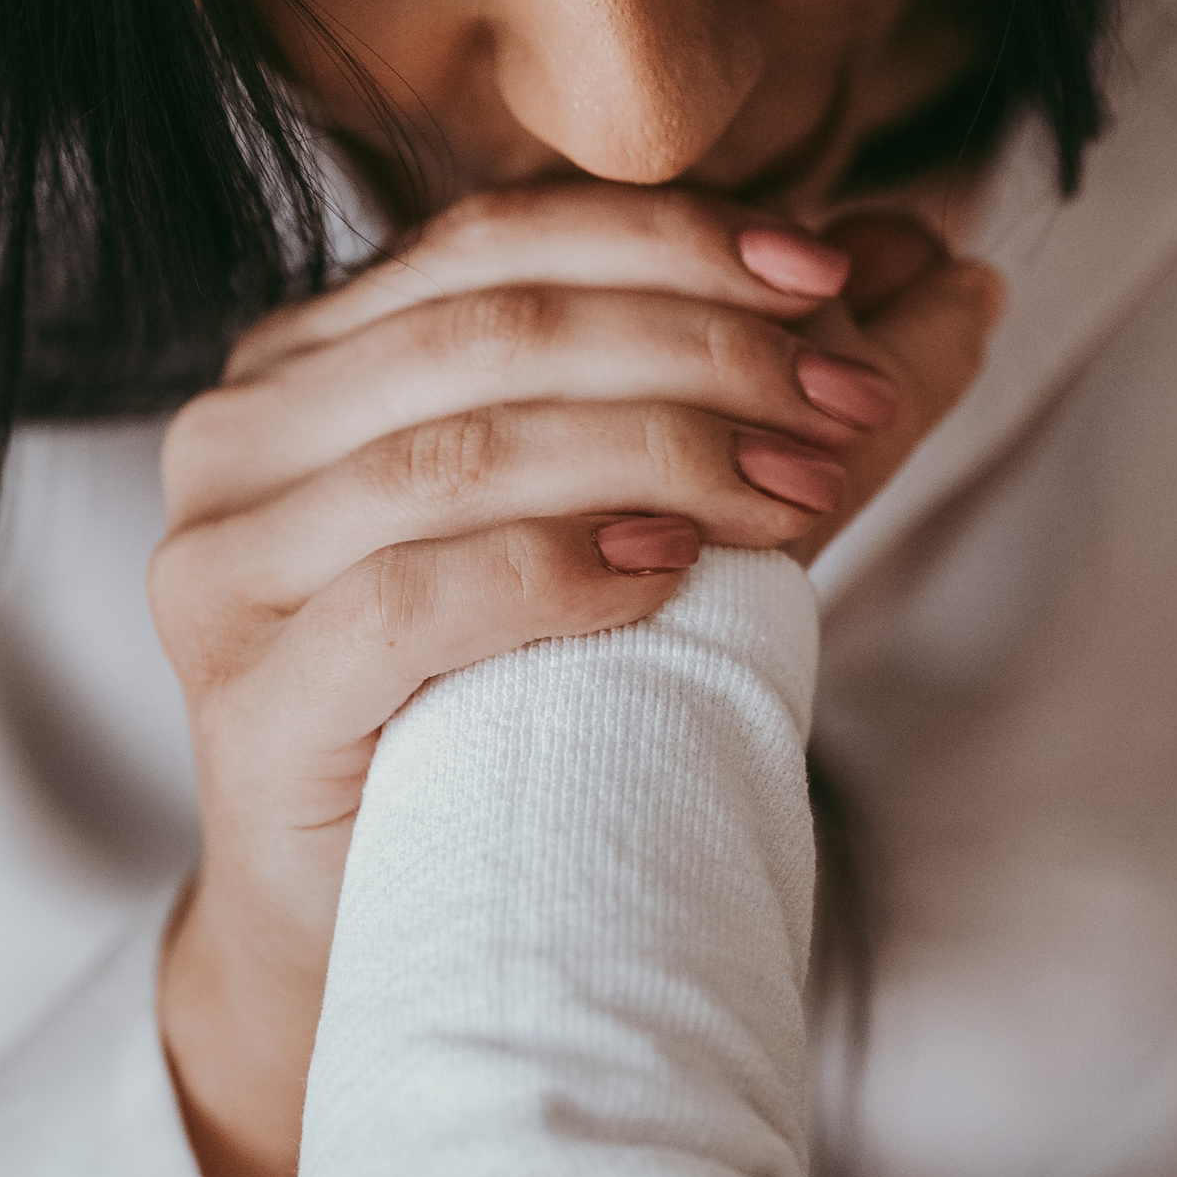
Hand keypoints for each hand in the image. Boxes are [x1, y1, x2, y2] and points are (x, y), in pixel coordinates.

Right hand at [151, 187, 998, 1176]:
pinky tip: (669, 574)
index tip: (837, 268)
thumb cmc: (517, 704)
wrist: (399, 940)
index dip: (671, 236)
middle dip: (698, 346)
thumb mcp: (655, 515)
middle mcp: (238, 438)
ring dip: (660, 451)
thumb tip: (952, 267)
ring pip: (458, 449)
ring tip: (803, 485)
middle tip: (851, 391)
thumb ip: (772, 388)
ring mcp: (224, 572)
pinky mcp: (250, 704)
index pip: (494, 236)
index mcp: (310, 355)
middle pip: (488, 331)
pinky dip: (555, 567)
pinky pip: (410, 599)